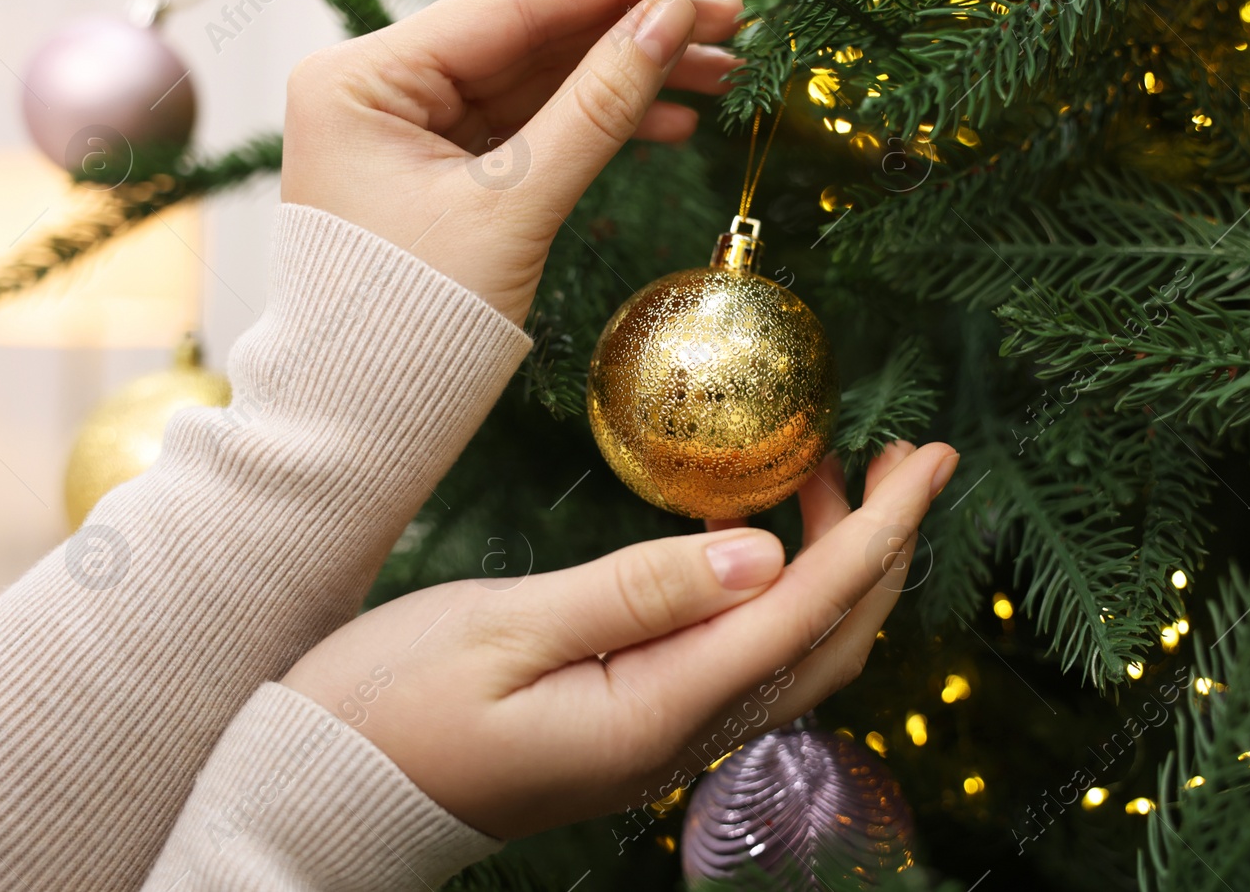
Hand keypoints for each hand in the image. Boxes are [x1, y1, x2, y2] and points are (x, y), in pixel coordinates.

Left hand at [280, 0, 742, 324]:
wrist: (363, 425)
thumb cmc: (414, 324)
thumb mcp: (516, 206)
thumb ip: (598, 106)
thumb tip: (671, 20)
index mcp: (362, 78)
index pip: (509, 7)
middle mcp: (378, 88)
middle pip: (530, 39)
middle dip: (633, 30)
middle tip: (732, 15)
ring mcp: (408, 129)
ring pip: (539, 83)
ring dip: (628, 77)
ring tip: (722, 72)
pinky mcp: (438, 170)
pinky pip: (530, 129)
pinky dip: (595, 126)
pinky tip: (669, 120)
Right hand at [280, 441, 957, 839]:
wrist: (318, 794)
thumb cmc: (387, 709)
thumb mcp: (503, 633)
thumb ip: (636, 592)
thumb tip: (760, 552)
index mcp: (656, 712)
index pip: (806, 612)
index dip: (880, 533)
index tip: (931, 461)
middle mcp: (677, 734)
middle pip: (825, 640)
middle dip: (879, 546)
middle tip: (899, 455)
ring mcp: (658, 735)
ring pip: (789, 651)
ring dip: (831, 564)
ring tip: (825, 471)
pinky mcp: (632, 721)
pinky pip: (740, 656)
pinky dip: (775, 590)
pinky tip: (754, 537)